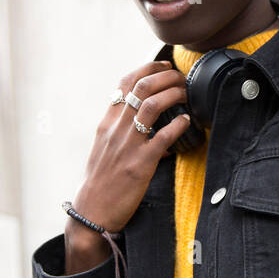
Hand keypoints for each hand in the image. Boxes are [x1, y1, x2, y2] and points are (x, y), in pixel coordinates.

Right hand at [65, 59, 190, 272]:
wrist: (92, 212)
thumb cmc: (101, 183)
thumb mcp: (105, 150)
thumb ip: (121, 133)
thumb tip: (146, 124)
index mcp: (106, 124)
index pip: (124, 84)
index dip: (147, 69)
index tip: (164, 65)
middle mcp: (116, 130)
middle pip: (140, 88)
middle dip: (165, 76)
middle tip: (181, 78)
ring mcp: (128, 146)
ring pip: (150, 105)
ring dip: (173, 94)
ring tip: (186, 93)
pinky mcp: (140, 164)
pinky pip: (162, 137)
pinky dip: (177, 125)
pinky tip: (186, 121)